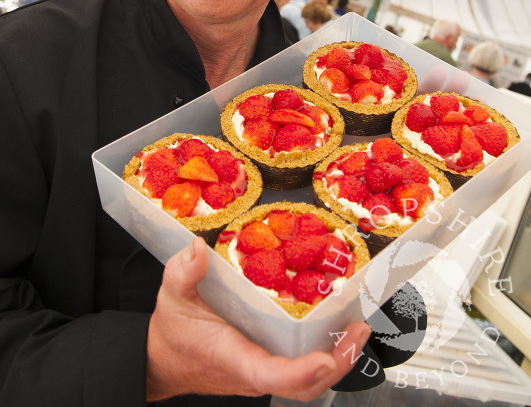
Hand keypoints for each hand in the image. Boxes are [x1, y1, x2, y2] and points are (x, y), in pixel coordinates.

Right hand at [146, 236, 371, 401]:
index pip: (269, 375)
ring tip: (358, 329)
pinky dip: (327, 355)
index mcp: (232, 356)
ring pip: (308, 384)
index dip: (300, 372)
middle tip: (357, 331)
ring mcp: (263, 372)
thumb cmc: (172, 331)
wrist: (163, 360)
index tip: (325, 358)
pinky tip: (338, 330)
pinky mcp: (269, 365)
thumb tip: (196, 249)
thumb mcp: (171, 296)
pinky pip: (302, 371)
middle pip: (303, 387)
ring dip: (338, 359)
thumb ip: (183, 273)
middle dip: (337, 363)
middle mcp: (253, 371)